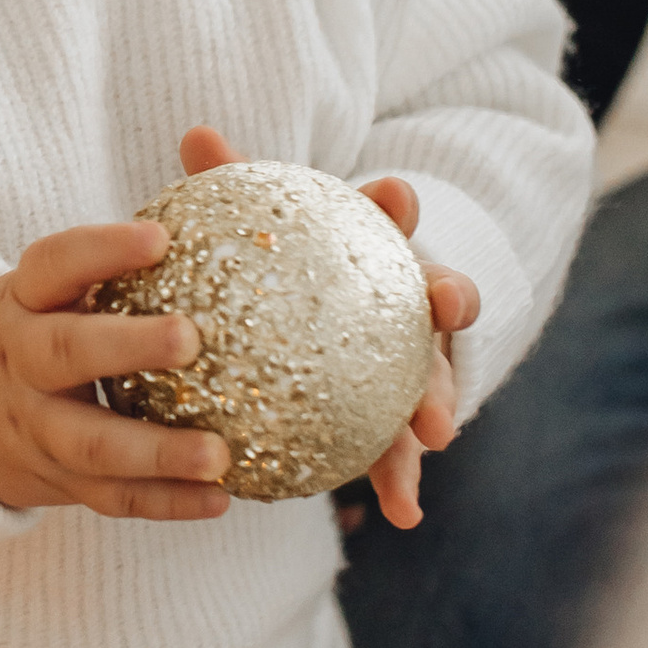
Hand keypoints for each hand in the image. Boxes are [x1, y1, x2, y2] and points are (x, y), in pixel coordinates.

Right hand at [0, 226, 231, 522]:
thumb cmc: (52, 320)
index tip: (161, 237)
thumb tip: (208, 138)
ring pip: (89, 441)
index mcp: (24, 298)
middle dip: (125, 346)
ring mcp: (34, 427)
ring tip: (219, 453)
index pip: (54, 264)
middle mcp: (20, 360)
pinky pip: (112, 497)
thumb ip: (141, 222)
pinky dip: (165, 502)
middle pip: (64, 352)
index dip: (101, 250)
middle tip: (191, 338)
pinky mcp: (57, 482)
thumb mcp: (65, 276)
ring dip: (155, 451)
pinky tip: (220, 498)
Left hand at [175, 129, 478, 532]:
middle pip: (437, 296)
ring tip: (434, 434)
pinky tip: (402, 515)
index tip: (394, 191)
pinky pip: (400, 450)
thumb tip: (196, 133)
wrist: (320, 331)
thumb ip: (232, 185)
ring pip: (431, 380)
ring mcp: (411, 366)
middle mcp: (407, 306)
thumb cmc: (287, 266)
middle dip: (451, 297)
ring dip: (437, 403)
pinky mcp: (398, 421)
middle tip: (449, 306)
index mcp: (376, 252)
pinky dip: (405, 479)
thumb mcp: (260, 227)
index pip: (390, 218)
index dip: (395, 203)